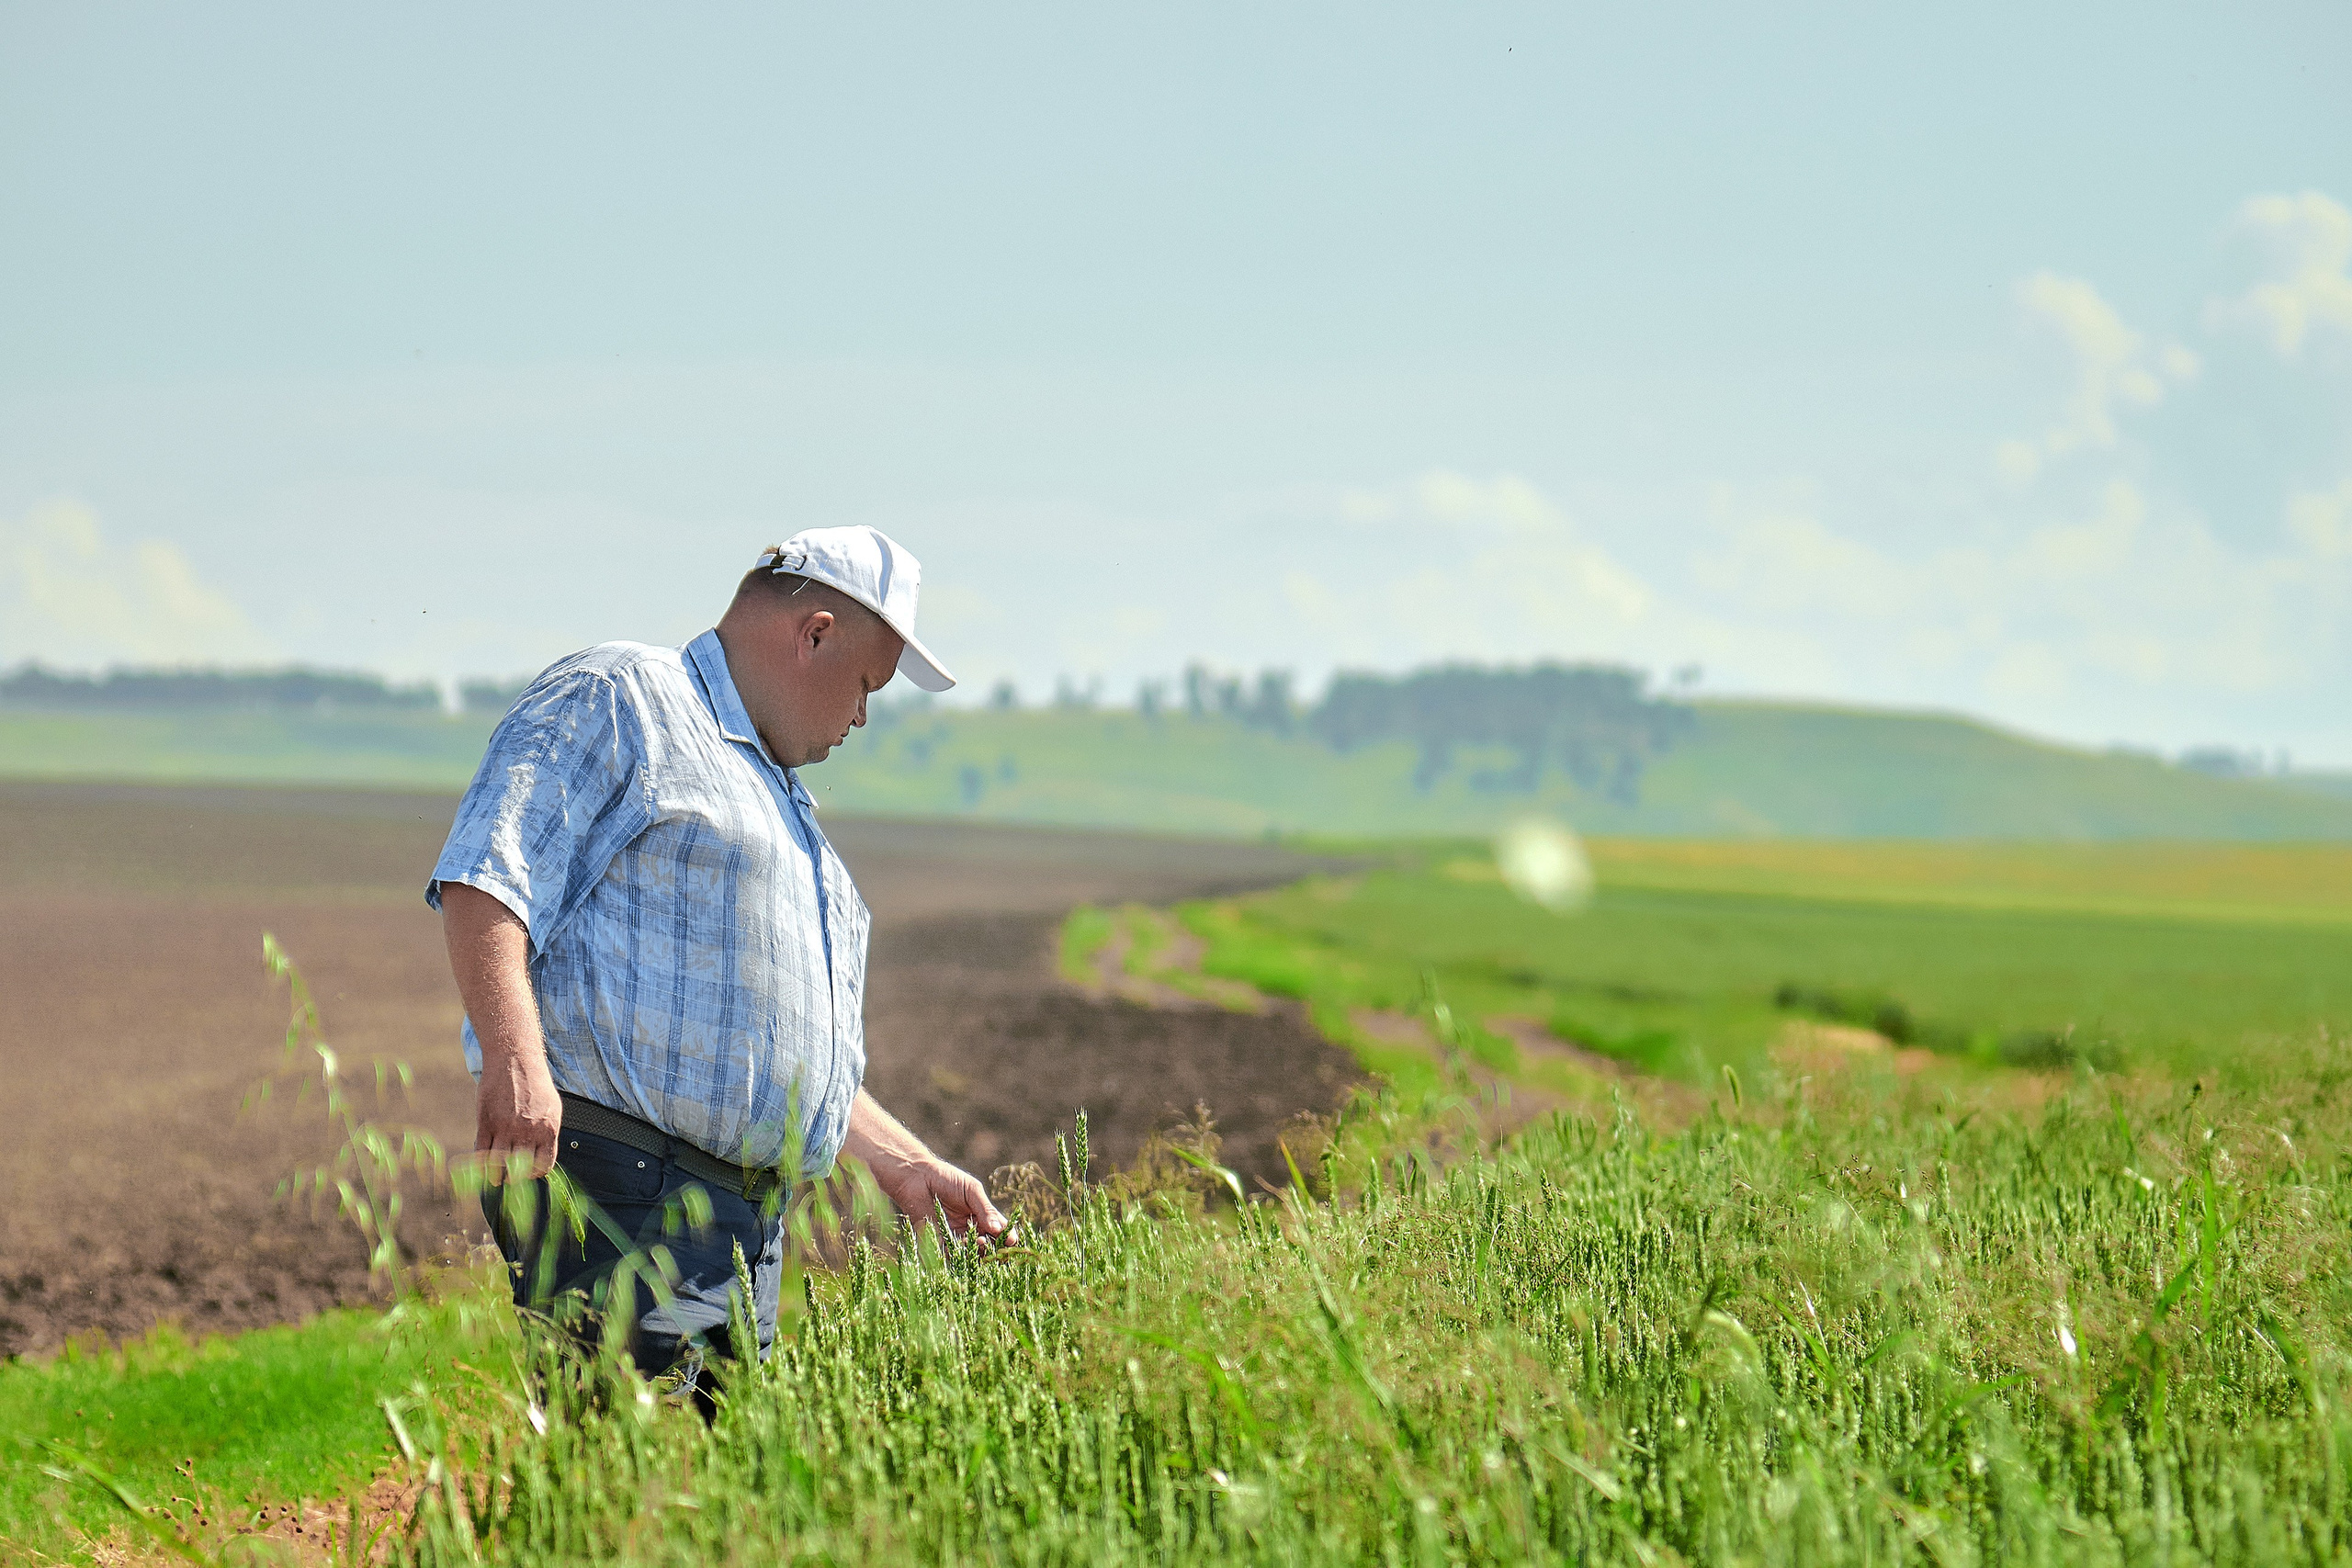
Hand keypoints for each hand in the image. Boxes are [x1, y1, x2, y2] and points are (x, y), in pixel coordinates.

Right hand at [475, 1045, 562, 1180]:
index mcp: (548, 1129)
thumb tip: (541, 1158)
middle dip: (514, 1178)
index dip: (535, 1174)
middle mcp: (527, 1131)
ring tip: (495, 1179)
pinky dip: (481, 1162)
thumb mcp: (551, 1108)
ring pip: (498, 1164)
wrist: (514, 1060)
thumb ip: (546, 1133)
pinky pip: (481, 1151)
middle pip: (520, 1169)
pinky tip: (482, 1165)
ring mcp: (505, 1127)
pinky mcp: (485, 1122)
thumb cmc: (535, 1084)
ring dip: (496, 1176)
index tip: (528, 1175)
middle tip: (509, 1180)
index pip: (544, 1165)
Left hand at [873, 1157, 1008, 1242]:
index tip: (1010, 1239)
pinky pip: (951, 1254)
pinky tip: (963, 1244)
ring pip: (972, 1252)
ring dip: (978, 1250)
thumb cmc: (946, 1179)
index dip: (1007, 1236)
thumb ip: (985, 1209)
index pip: (1001, 1230)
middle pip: (989, 1245)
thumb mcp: (971, 1190)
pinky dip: (959, 1254)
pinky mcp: (939, 1241)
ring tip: (978, 1241)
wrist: (917, 1179)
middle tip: (993, 1242)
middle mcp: (971, 1228)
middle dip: (994, 1247)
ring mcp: (956, 1236)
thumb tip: (999, 1229)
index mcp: (983, 1215)